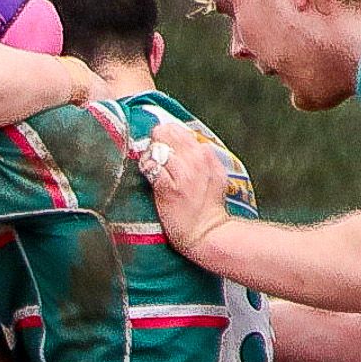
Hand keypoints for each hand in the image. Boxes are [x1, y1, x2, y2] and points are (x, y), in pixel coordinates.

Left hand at [140, 119, 232, 259]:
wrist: (206, 232)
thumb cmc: (208, 207)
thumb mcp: (215, 174)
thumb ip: (203, 156)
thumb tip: (187, 143)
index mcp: (206, 153)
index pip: (178, 129)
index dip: (167, 136)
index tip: (164, 147)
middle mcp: (196, 159)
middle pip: (166, 133)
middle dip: (156, 141)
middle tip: (155, 155)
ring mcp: (182, 173)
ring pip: (156, 148)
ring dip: (149, 155)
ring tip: (152, 167)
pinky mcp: (167, 188)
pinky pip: (150, 167)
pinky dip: (146, 168)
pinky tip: (149, 176)